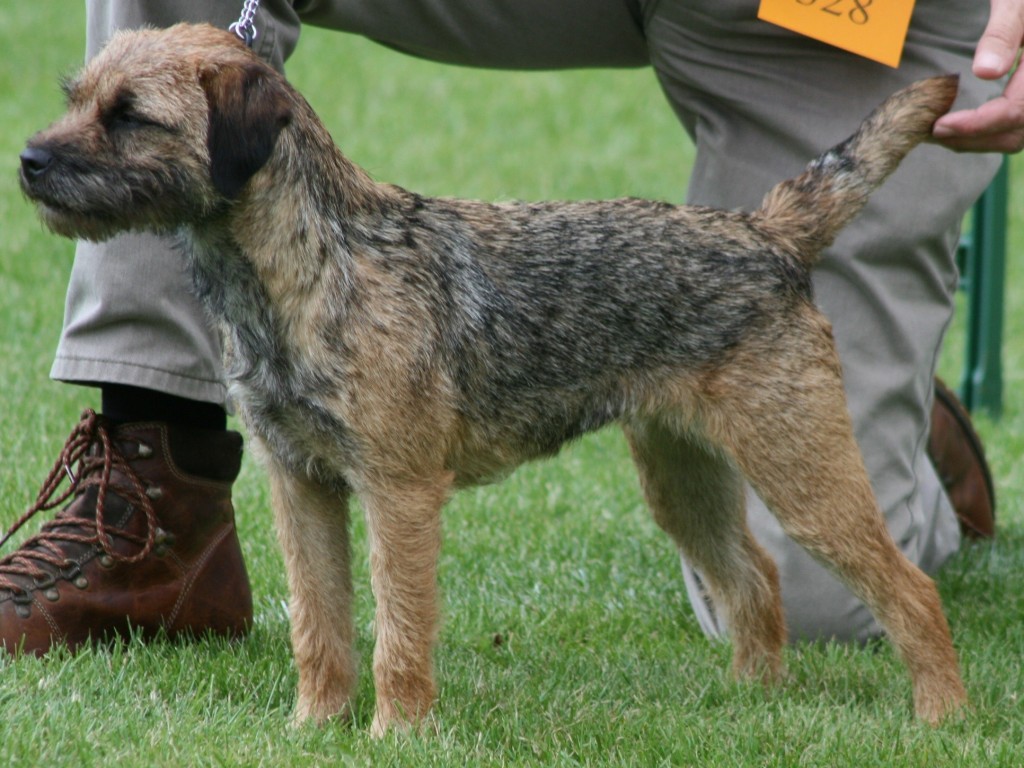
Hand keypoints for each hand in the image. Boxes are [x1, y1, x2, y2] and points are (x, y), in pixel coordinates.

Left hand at [932, 0, 1023, 152]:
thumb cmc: (1023, 1)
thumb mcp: (1016, 5)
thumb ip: (1002, 34)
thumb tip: (985, 72)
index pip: (1016, 112)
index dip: (977, 125)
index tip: (939, 125)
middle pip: (1016, 134)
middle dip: (972, 139)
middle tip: (933, 132)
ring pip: (1017, 137)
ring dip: (978, 141)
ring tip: (942, 133)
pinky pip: (1016, 130)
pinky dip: (988, 135)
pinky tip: (960, 128)